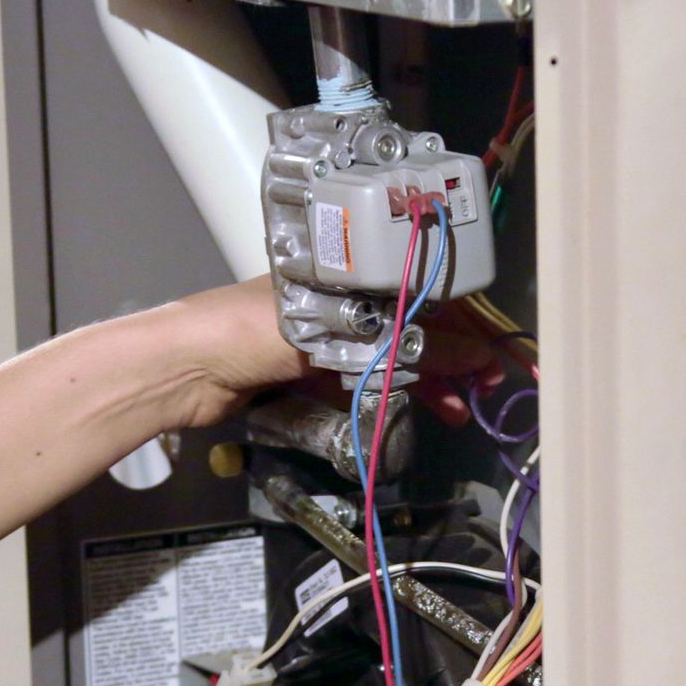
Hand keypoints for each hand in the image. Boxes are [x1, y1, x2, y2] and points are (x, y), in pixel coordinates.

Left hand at [162, 278, 501, 431]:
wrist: (184, 367)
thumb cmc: (250, 329)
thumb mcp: (339, 335)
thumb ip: (409, 348)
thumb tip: (474, 357)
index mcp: (352, 273)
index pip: (428, 294)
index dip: (470, 324)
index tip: (501, 352)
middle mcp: (345, 301)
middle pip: (417, 328)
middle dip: (459, 358)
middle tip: (492, 388)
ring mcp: (328, 338)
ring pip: (397, 358)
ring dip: (432, 384)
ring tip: (461, 412)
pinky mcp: (312, 373)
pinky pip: (368, 382)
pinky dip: (395, 396)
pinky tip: (419, 411)